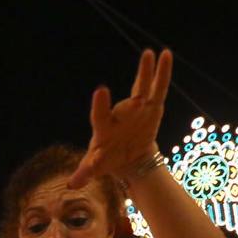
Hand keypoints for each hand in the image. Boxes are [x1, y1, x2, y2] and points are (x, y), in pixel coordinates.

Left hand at [69, 49, 172, 188]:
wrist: (127, 158)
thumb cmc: (107, 159)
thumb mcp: (95, 167)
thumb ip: (84, 172)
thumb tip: (71, 185)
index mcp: (104, 127)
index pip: (100, 115)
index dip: (100, 104)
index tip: (101, 90)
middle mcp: (121, 114)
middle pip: (128, 97)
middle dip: (136, 80)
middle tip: (140, 59)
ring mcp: (137, 109)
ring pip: (144, 88)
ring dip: (148, 71)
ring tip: (150, 53)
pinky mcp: (152, 109)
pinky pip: (159, 91)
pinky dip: (163, 74)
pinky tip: (166, 56)